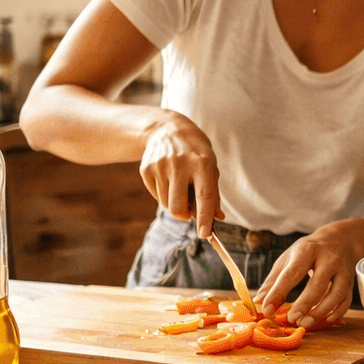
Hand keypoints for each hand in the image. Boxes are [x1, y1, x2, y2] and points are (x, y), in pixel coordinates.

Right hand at [139, 112, 221, 237]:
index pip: (204, 196)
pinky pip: (156, 195)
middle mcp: (179, 164)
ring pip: (166, 204)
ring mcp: (160, 166)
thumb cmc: (195, 151)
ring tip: (180, 185)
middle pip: (178, 207)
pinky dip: (164, 194)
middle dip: (184, 216)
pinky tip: (168, 178)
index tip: (204, 234)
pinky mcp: (146, 169)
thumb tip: (217, 218)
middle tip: (190, 211)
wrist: (167, 129)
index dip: (204, 217)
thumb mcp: (211, 165)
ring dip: (175, 203)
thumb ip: (213, 193)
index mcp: (202, 163)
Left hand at [252, 223, 361, 328]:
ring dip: (321, 311)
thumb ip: (273, 280)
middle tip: (292, 318)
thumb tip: (258, 302)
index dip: (279, 292)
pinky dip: (336, 312)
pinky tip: (324, 320)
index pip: (292, 273)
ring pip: (336, 294)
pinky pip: (346, 300)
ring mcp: (343, 271)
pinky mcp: (351, 282)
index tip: (266, 309)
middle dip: (305, 303)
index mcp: (308, 250)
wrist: (341, 239)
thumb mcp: (288, 258)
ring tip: (304, 323)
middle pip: (319, 283)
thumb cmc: (309, 251)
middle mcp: (328, 259)